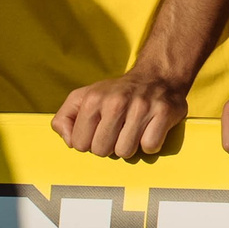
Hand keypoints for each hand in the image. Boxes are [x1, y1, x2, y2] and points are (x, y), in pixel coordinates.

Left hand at [53, 70, 187, 159]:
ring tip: (132, 131)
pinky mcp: (164, 113)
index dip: (89, 141)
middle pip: (102, 150)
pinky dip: (149, 144)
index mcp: (93, 99)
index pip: (79, 144)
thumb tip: (70, 142)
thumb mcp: (82, 97)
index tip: (100, 130)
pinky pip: (150, 146)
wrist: (158, 75)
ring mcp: (142, 107)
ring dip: (129, 146)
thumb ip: (64, 119)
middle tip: (117, 131)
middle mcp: (116, 102)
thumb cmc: (117, 93)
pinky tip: (148, 131)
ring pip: (125, 152)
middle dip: (109, 146)